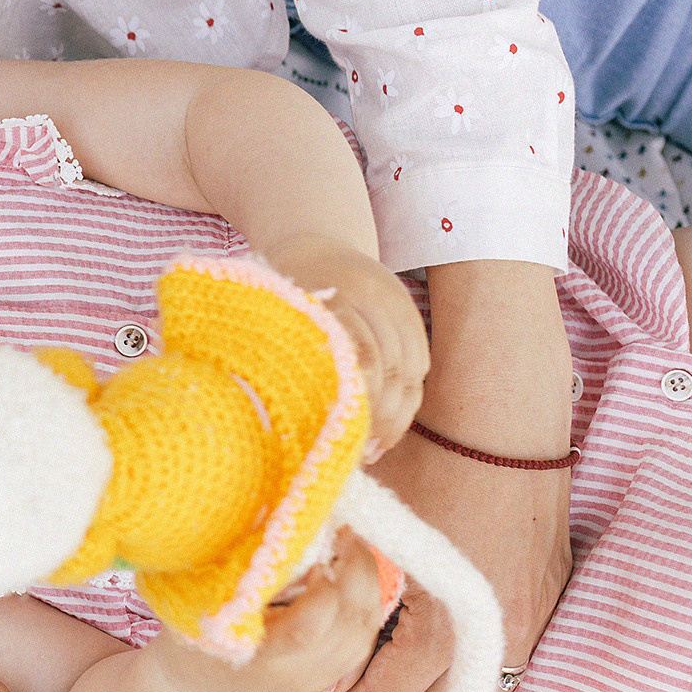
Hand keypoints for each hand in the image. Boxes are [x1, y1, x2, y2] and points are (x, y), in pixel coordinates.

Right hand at [147, 529, 386, 691]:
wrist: (202, 684)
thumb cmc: (193, 630)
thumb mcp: (197, 599)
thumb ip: (231, 570)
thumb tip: (269, 519)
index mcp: (255, 655)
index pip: (306, 631)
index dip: (321, 593)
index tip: (315, 559)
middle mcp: (293, 672)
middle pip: (348, 626)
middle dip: (356, 572)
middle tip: (343, 532)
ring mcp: (316, 677)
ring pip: (364, 629)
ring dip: (366, 582)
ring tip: (349, 544)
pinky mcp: (331, 674)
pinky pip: (365, 634)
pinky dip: (366, 599)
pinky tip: (350, 571)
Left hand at [260, 233, 429, 458]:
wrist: (311, 240)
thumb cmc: (278, 295)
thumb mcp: (270, 321)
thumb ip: (284, 361)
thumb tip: (292, 426)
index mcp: (327, 292)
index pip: (360, 353)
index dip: (357, 400)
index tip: (340, 435)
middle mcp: (368, 291)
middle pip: (388, 364)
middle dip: (378, 414)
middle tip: (359, 450)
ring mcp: (394, 297)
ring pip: (409, 368)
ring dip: (396, 414)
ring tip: (374, 446)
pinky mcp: (409, 308)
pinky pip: (420, 362)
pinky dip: (408, 399)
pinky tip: (389, 427)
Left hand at [321, 261, 573, 691]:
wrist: (505, 407)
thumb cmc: (431, 452)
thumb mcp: (374, 513)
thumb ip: (343, 563)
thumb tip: (304, 601)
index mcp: (445, 610)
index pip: (395, 682)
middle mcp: (496, 623)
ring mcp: (530, 605)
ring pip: (479, 681)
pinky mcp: (547, 584)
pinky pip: (504, 649)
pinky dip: (472, 673)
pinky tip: (448, 685)